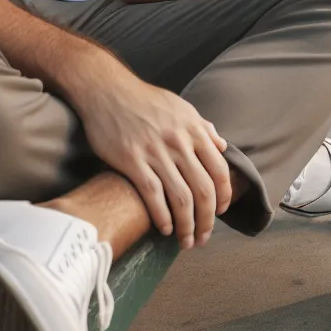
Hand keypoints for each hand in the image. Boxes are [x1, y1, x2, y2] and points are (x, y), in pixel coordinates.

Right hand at [70, 54, 231, 248]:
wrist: (106, 89)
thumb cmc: (143, 99)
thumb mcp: (179, 106)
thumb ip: (202, 127)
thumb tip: (222, 145)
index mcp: (193, 129)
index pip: (219, 171)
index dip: (223, 197)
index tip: (220, 212)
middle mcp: (179, 142)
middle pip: (204, 191)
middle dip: (207, 221)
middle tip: (203, 237)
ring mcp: (156, 152)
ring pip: (181, 199)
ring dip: (187, 226)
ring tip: (185, 241)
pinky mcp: (132, 160)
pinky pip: (153, 195)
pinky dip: (163, 217)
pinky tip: (165, 228)